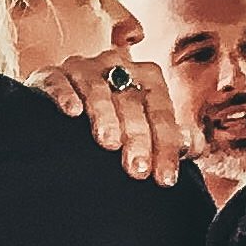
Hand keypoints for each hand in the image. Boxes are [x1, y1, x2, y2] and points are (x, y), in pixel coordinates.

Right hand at [31, 48, 189, 186]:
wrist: (63, 116)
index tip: (165, 179)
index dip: (166, 145)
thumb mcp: (146, 129)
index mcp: (147, 77)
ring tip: (108, 143)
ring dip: (104, 115)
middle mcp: (117, 67)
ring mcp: (83, 69)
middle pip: (131, 102)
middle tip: (138, 170)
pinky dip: (65, 94)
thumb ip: (171, 138)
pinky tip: (71, 113)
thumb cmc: (115, 123)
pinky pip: (58, 81)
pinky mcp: (50, 75)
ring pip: (97, 89)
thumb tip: (194, 146)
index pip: (161, 112)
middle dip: (137, 137)